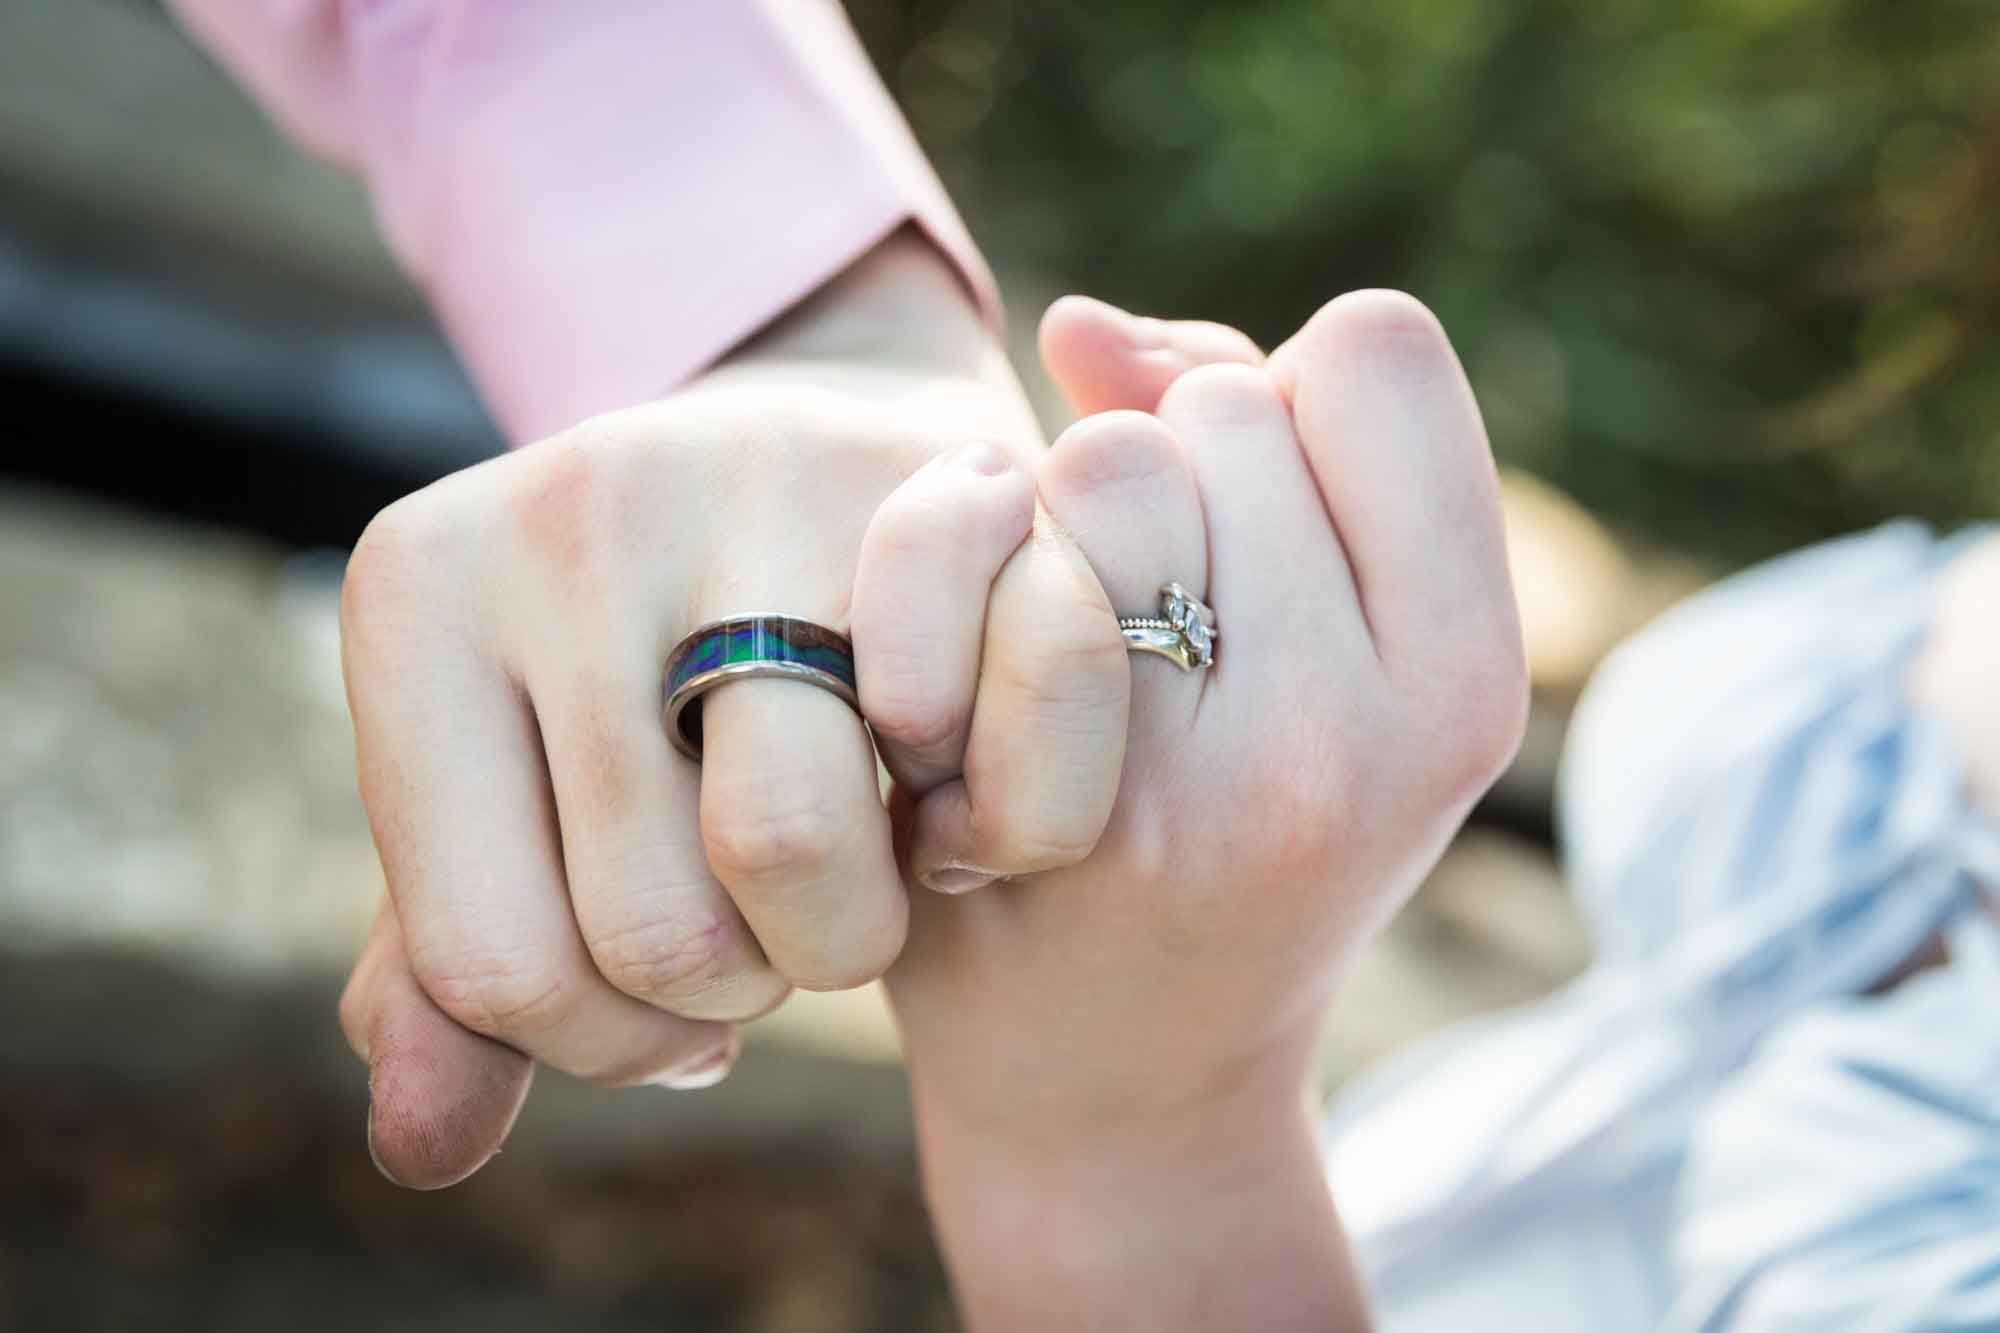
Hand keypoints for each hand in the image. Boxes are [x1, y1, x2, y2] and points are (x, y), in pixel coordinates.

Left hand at [335, 231, 1129, 1186]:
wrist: (813, 446)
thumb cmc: (650, 667)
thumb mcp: (518, 792)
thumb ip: (458, 970)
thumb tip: (425, 1149)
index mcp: (419, 601)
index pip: (497, 971)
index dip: (613, 1037)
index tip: (669, 976)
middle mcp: (567, 517)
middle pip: (659, 931)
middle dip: (746, 985)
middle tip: (770, 915)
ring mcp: (756, 481)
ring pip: (792, 847)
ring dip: (858, 927)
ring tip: (856, 863)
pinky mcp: (942, 477)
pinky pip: (972, 733)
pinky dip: (1005, 811)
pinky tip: (954, 777)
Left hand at [873, 292, 1526, 1329]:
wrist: (1117, 1093)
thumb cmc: (1226, 840)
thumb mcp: (1329, 659)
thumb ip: (1248, 445)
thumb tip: (1076, 324)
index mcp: (1467, 686)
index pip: (1378, 352)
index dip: (1289, 396)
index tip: (1251, 511)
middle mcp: (1363, 735)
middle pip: (1224, 400)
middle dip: (1167, 476)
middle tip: (1150, 630)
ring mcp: (1209, 782)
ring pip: (1107, 456)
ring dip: (1062, 524)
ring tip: (1063, 661)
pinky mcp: (1058, 814)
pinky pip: (995, 543)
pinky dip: (965, 583)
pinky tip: (971, 697)